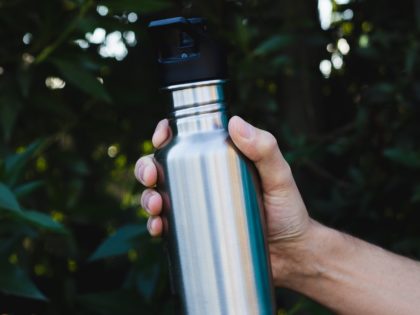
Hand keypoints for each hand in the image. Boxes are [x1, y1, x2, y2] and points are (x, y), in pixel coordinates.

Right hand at [134, 116, 312, 284]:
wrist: (291, 255)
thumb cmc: (288, 211)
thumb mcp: (279, 176)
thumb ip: (265, 149)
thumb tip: (235, 122)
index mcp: (219, 159)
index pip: (186, 140)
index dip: (165, 134)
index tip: (161, 137)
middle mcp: (203, 180)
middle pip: (163, 167)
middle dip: (146, 167)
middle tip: (151, 176)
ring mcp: (197, 207)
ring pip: (158, 195)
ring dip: (146, 197)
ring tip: (156, 206)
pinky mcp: (195, 231)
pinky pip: (167, 226)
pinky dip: (156, 225)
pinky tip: (158, 228)